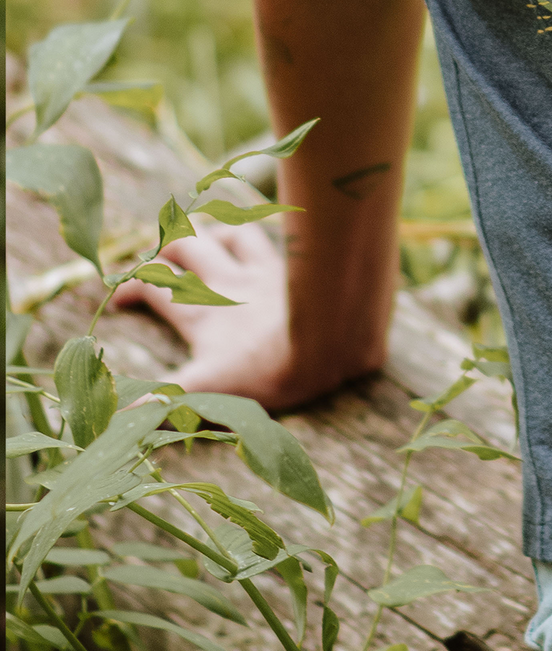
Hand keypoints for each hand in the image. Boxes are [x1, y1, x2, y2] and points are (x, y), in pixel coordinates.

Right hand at [111, 220, 324, 409]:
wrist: (336, 340)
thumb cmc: (274, 369)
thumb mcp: (211, 390)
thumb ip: (165, 399)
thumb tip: (117, 418)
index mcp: (204, 314)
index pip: (156, 287)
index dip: (132, 287)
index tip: (119, 299)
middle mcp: (231, 284)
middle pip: (190, 248)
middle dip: (168, 250)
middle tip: (161, 260)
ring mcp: (266, 271)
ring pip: (232, 234)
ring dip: (214, 233)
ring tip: (208, 240)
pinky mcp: (299, 266)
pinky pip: (273, 236)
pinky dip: (257, 232)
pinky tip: (264, 238)